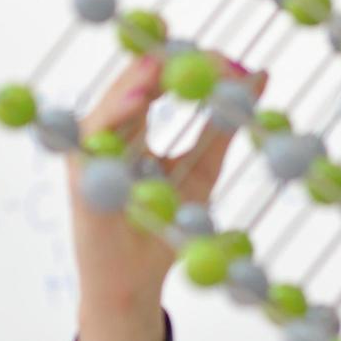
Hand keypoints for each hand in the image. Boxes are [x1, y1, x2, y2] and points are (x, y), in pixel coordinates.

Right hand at [66, 53, 266, 313]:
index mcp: (134, 126)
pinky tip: (142, 100)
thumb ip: (222, 126)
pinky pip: (94, 136)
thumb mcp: (202, 171)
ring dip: (142, 78)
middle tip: (213, 57)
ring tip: (169, 61)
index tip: (235, 62)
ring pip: (113, 100)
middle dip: (172, 62)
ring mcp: (91, 150)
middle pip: (136, 80)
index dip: (194, 64)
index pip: (160, 78)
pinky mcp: (80, 173)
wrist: (134, 283)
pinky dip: (117, 113)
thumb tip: (260, 78)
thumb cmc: (163, 227)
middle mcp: (109, 131)